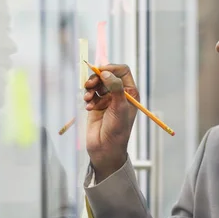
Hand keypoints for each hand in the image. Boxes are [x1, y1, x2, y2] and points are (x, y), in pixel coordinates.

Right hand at [84, 64, 138, 182]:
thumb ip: (115, 87)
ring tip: (87, 98)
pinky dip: (88, 97)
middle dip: (97, 78)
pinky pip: (90, 93)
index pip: (122, 71)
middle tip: (89, 85)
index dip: (111, 68)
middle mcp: (119, 93)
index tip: (101, 72)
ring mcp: (107, 99)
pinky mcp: (96, 105)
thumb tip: (106, 72)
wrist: (106, 149)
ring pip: (97, 83)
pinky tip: (88, 107)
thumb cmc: (117, 130)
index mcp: (130, 92)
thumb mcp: (119, 107)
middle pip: (107, 74)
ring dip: (90, 88)